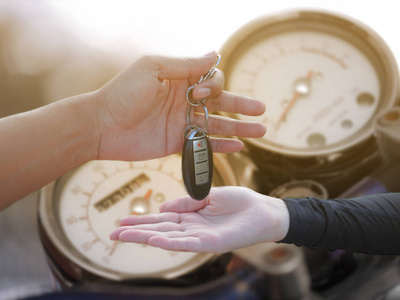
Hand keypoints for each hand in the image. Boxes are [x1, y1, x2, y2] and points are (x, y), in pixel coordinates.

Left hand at [93, 52, 265, 160]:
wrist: (101, 125)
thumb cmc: (123, 93)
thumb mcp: (152, 68)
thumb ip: (184, 64)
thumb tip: (215, 54)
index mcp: (179, 80)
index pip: (210, 80)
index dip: (213, 86)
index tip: (200, 93)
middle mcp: (184, 101)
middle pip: (220, 103)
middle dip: (241, 106)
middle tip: (262, 110)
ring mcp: (182, 123)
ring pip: (217, 125)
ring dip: (238, 128)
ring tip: (260, 131)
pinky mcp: (177, 143)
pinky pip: (204, 145)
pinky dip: (221, 146)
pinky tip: (237, 147)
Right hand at [109, 187, 289, 252]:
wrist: (265, 210)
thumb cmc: (240, 202)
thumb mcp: (209, 195)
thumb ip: (187, 201)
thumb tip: (163, 205)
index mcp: (190, 216)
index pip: (160, 219)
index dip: (141, 220)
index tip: (120, 222)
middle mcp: (191, 228)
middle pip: (159, 230)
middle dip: (136, 232)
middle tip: (112, 235)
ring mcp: (201, 237)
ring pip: (168, 238)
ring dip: (146, 238)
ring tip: (125, 237)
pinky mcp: (213, 243)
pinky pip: (188, 243)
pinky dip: (170, 242)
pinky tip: (154, 241)